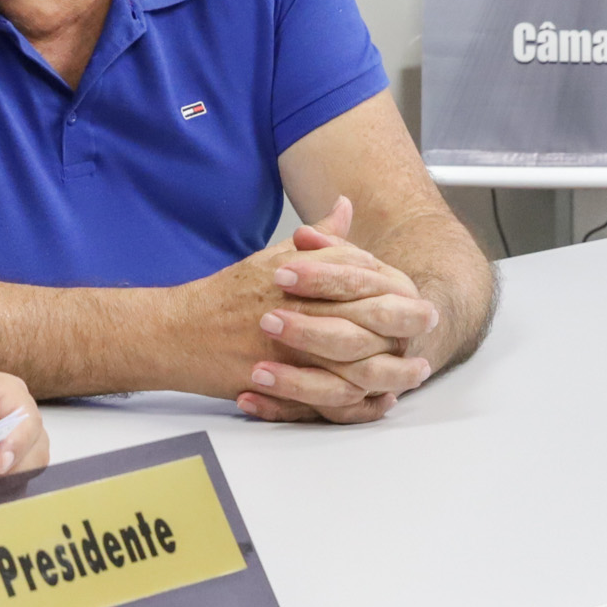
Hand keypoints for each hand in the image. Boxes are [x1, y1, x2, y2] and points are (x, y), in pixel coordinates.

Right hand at [166, 199, 431, 424]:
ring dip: (391, 367)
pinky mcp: (279, 378)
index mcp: (296, 273)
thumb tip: (345, 207)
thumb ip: (317, 240)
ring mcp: (288, 344)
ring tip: (415, 370)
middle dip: (404, 321)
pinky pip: (329, 393)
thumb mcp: (270, 257)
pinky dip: (358, 400)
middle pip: (365, 313)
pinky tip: (378, 399)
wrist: (175, 331)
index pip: (358, 273)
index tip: (414, 293)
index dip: (391, 284)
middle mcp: (295, 305)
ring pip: (354, 358)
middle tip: (430, 324)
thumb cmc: (224, 295)